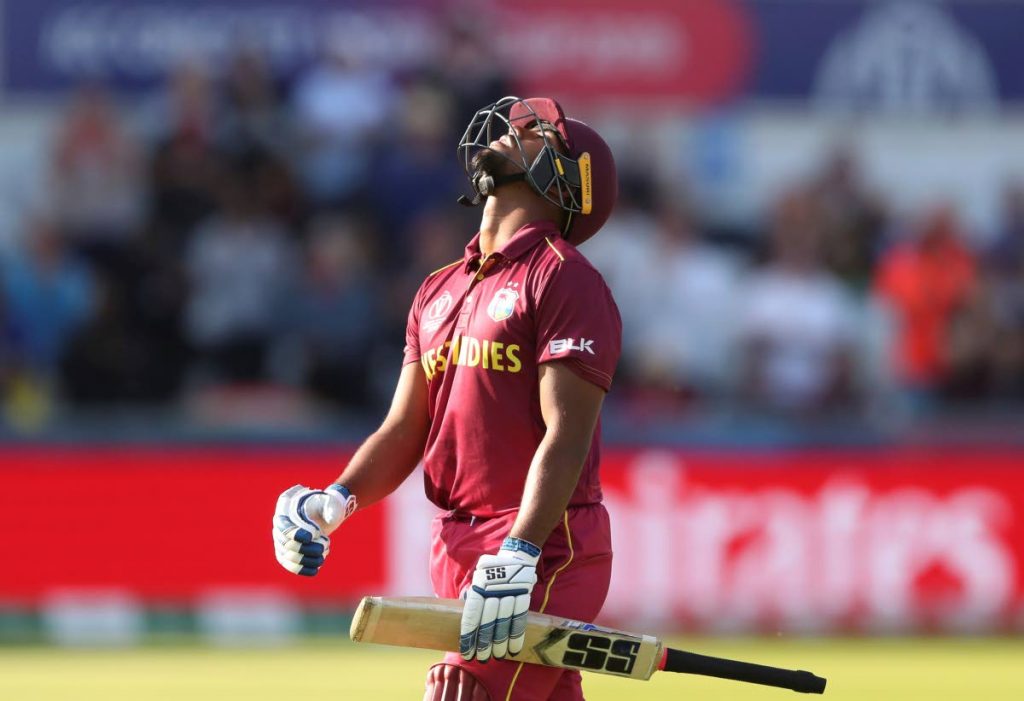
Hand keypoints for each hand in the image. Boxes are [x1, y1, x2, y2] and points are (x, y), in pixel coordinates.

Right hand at [272, 484, 356, 575]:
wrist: (324, 514)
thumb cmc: (327, 506)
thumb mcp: (332, 502)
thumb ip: (332, 507)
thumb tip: (331, 519)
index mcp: (286, 506)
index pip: (282, 523)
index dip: (294, 533)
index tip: (312, 536)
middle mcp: (279, 524)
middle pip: (285, 543)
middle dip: (306, 548)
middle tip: (326, 544)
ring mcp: (280, 540)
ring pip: (287, 556)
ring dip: (306, 560)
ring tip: (324, 555)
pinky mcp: (286, 553)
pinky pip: (290, 565)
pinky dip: (302, 569)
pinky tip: (316, 569)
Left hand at [460, 536, 539, 661]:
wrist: (516, 557)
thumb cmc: (491, 572)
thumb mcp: (477, 577)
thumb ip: (470, 595)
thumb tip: (459, 612)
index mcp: (479, 587)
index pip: (471, 615)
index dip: (469, 635)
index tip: (467, 651)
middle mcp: (493, 591)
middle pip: (487, 622)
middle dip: (484, 643)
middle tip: (481, 658)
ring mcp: (510, 593)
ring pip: (503, 623)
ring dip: (500, 643)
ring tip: (497, 656)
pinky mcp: (523, 595)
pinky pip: (519, 619)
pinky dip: (516, 636)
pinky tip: (513, 649)